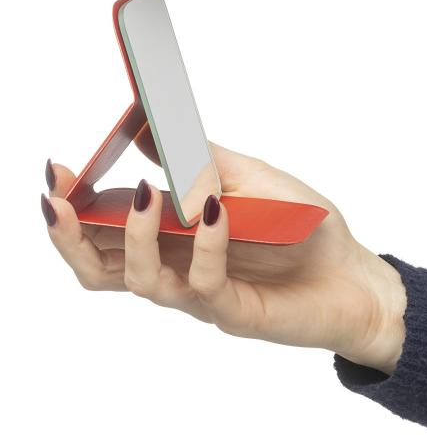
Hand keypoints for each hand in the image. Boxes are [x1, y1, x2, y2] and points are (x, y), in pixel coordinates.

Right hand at [43, 127, 405, 373]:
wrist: (351, 275)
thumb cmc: (302, 225)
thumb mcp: (251, 178)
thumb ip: (200, 160)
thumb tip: (144, 131)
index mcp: (175, 236)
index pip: (109, 228)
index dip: (75, 206)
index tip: (58, 172)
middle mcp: (178, 266)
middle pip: (102, 266)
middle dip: (72, 233)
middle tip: (59, 198)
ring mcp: (202, 293)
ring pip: (139, 280)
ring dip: (132, 236)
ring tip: (145, 196)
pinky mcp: (233, 311)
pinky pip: (203, 281)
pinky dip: (203, 242)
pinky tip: (212, 208)